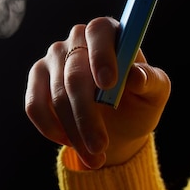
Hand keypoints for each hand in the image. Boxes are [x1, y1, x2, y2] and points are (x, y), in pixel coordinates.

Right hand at [24, 17, 170, 168]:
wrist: (116, 124)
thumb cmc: (138, 101)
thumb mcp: (154, 94)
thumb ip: (150, 81)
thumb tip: (135, 75)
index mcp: (108, 33)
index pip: (99, 32)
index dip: (101, 55)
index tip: (108, 84)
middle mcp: (77, 38)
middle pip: (75, 72)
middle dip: (87, 114)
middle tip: (100, 145)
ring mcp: (54, 56)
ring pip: (57, 94)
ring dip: (74, 131)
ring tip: (95, 157)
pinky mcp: (37, 77)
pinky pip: (34, 104)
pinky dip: (51, 128)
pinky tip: (70, 143)